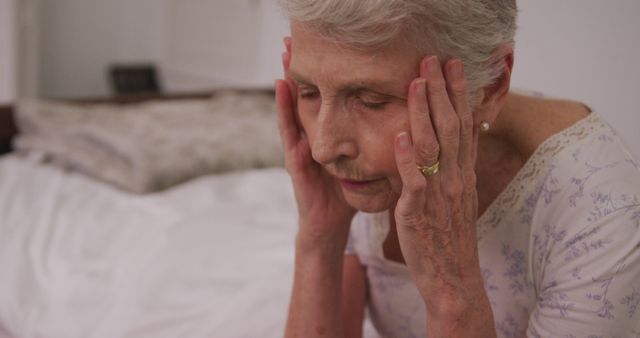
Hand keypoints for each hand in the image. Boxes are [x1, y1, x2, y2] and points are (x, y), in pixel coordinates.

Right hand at [276, 37, 355, 249]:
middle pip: (308, 99)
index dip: (326, 78)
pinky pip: (289, 131)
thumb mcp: (360, 165)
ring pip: (295, 107)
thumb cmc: (346, 194)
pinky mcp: (296, 162)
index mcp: (328, 138)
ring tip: (285, 52)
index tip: (328, 47)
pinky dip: (285, 109)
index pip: (327, 101)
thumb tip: (403, 125)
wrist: (329, 225)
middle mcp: (311, 138)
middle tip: (296, 37)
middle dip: (303, 69)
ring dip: (289, 79)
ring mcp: (301, 147)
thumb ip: (372, 146)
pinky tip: (283, 88)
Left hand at [393, 56, 486, 315]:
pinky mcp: (419, 209)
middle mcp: (455, 178)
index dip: (458, 95)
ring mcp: (439, 192)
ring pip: (433, 145)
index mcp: (463, 174)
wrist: (453, 276)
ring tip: (416, 83)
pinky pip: (414, 178)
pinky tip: (400, 133)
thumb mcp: (459, 199)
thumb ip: (454, 172)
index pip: (463, 125)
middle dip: (442, 91)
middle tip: (433, 60)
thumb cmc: (450, 238)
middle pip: (450, 126)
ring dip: (424, 112)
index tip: (454, 67)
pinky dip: (407, 156)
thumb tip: (454, 148)